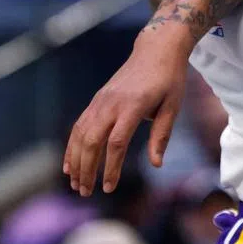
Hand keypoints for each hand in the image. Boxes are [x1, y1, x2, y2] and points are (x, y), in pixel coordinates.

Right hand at [63, 25, 190, 195]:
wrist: (156, 50)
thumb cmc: (169, 80)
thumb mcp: (173, 106)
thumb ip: (161, 136)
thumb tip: (156, 165)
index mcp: (133, 106)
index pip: (116, 142)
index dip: (110, 167)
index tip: (110, 188)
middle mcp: (111, 104)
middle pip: (91, 141)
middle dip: (87, 170)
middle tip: (87, 193)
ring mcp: (100, 101)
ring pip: (80, 135)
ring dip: (75, 161)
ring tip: (76, 185)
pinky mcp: (97, 100)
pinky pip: (79, 125)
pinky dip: (71, 145)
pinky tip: (70, 164)